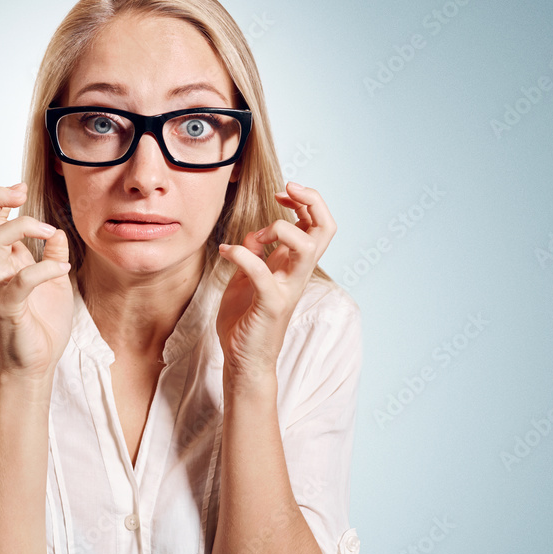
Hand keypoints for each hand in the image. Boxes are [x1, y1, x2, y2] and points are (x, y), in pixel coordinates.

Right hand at [0, 181, 73, 383]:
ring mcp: (0, 287)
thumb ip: (52, 256)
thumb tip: (57, 233)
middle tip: (21, 193)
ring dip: (23, 228)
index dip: (1, 199)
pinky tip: (62, 269)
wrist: (38, 365)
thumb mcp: (56, 282)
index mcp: (7, 261)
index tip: (22, 189)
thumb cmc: (43, 325)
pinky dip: (44, 268)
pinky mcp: (9, 307)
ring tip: (49, 232)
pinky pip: (21, 280)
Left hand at [215, 182, 336, 380]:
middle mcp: (297, 275)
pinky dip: (242, 256)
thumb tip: (254, 235)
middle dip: (311, 201)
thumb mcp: (246, 280)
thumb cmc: (245, 322)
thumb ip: (254, 256)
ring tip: (259, 235)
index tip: (283, 194)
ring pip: (306, 247)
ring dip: (280, 229)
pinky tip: (226, 253)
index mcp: (294, 266)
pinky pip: (262, 273)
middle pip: (326, 229)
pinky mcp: (269, 305)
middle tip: (285, 192)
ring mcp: (286, 289)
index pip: (318, 225)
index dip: (307, 202)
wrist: (243, 361)